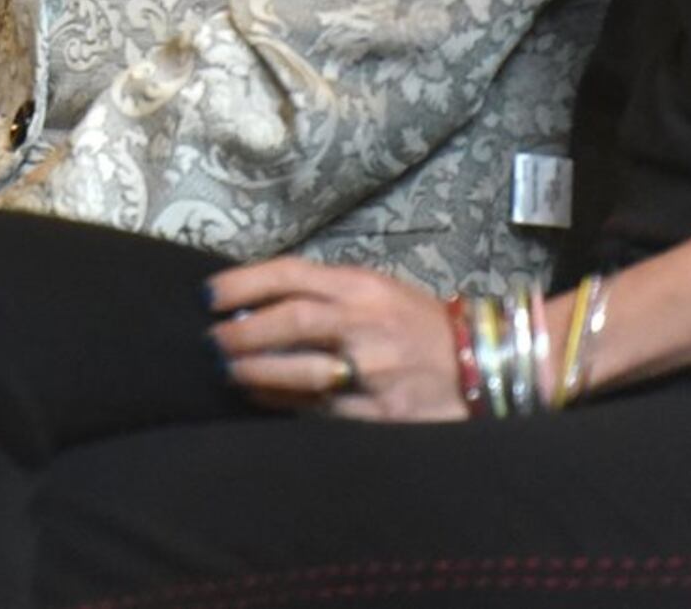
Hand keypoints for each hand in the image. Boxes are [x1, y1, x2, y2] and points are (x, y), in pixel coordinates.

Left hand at [207, 258, 464, 423]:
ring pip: (303, 373)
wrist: (482, 364)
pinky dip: (287, 406)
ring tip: (229, 373)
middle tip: (211, 341)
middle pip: (292, 321)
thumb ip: (323, 293)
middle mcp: (366, 324)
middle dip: (244, 333)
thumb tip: (254, 302)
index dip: (243, 283)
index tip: (209, 296)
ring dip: (258, 374)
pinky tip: (262, 401)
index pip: (291, 275)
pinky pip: (324, 412)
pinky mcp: (382, 415)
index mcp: (362, 286)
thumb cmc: (417, 325)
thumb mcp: (376, 291)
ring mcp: (374, 371)